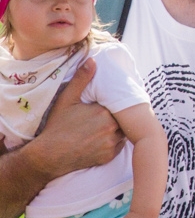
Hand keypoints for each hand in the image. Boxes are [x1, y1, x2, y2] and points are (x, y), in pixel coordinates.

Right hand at [25, 58, 125, 178]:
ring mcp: (111, 143)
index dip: (116, 104)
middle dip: (118, 116)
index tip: (110, 104)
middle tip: (108, 116)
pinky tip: (103, 139)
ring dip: (119, 129)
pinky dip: (114, 142)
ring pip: (123, 132)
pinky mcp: (109, 156)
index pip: (119, 104)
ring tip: (107, 127)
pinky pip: (119, 146)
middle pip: (123, 118)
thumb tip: (92, 60)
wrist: (48, 156)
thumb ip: (81, 80)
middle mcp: (111, 128)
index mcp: (104, 112)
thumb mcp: (66, 100)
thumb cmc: (57, 127)